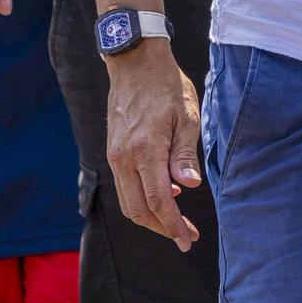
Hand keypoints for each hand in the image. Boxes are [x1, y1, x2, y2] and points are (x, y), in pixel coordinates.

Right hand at [103, 40, 203, 250]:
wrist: (135, 63)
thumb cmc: (167, 86)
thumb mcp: (187, 116)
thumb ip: (184, 154)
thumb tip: (188, 187)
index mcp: (145, 150)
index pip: (158, 201)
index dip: (173, 225)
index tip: (187, 240)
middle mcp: (124, 158)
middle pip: (138, 210)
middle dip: (163, 227)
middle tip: (186, 236)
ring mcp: (115, 156)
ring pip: (128, 202)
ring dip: (151, 217)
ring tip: (177, 221)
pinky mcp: (113, 151)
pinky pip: (125, 186)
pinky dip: (142, 198)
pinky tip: (166, 194)